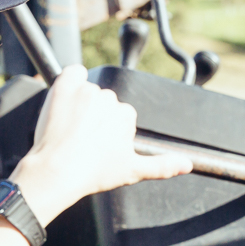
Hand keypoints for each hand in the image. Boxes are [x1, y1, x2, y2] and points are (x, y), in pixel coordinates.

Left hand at [9, 66, 191, 223]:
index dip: (111, 132)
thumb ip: (162, 165)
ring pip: (88, 91)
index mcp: (127, 116)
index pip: (121, 116)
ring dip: (82, 104)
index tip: (101, 146)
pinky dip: (72, 79)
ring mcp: (86, 92)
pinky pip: (73, 72)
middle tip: (84, 140)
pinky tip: (68, 97)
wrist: (57, 171)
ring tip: (71, 130)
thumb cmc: (93, 173)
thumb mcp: (133, 171)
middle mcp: (109, 99)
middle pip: (105, 103)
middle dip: (97, 118)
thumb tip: (186, 164)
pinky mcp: (65, 87)